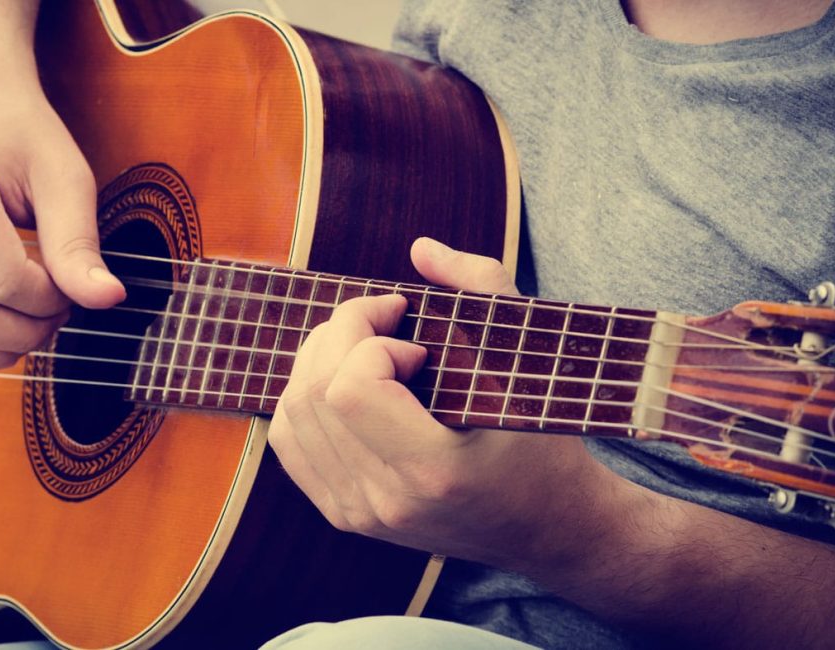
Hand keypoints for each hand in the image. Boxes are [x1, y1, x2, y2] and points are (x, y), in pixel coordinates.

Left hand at [268, 237, 632, 568]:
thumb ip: (483, 286)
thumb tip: (419, 248)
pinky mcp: (343, 514)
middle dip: (341, 333)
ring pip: (292, 412)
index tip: (416, 341)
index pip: (351, 388)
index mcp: (435, 470)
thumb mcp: (529, 357)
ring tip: (369, 345)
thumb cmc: (542, 440)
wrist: (544, 526)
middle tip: (385, 319)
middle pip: (312, 393)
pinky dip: (306, 395)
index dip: (372, 342)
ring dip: (321, 358)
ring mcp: (358, 513)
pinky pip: (290, 440)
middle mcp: (386, 501)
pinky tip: (349, 380)